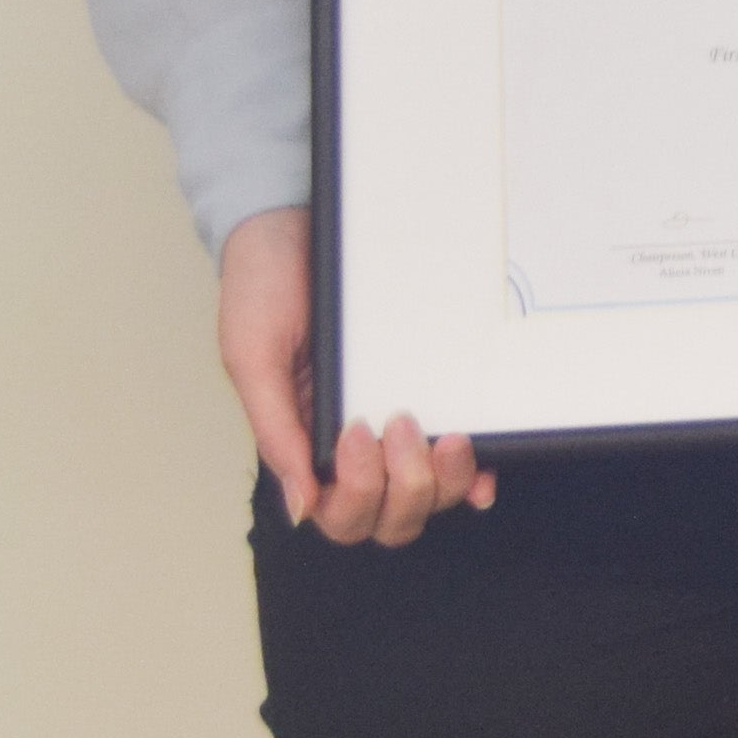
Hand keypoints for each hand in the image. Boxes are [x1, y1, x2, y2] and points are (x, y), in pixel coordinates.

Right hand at [217, 205, 492, 547]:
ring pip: (426, 496)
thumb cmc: (264, 286)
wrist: (294, 220)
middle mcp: (352, 444)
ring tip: (446, 436)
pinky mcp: (427, 388)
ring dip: (441, 482)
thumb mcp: (253, 356)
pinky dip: (471, 473)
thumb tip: (302, 507)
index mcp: (306, 443)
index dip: (356, 496)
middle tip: (402, 425)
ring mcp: (394, 421)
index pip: (338, 514)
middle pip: (388, 518)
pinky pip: (455, 456)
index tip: (355, 432)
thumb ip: (276, 432)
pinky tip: (483, 466)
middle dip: (404, 490)